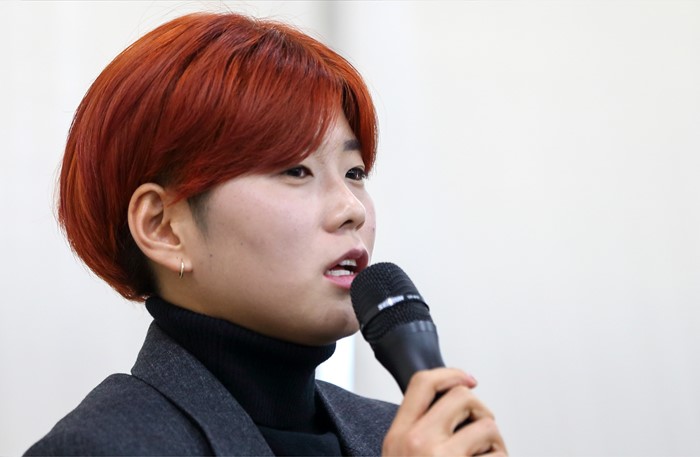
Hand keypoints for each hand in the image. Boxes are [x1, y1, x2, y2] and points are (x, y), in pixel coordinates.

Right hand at [383, 368, 506, 455]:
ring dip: (494, 441)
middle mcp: (417, 442)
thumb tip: (444, 410)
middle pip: (461, 396)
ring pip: (487, 425)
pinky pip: (498, 454)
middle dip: (479, 410)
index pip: (422, 383)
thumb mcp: (396, 456)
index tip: (467, 378)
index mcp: (397, 436)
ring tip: (486, 456)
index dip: (450, 374)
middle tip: (481, 431)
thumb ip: (413, 435)